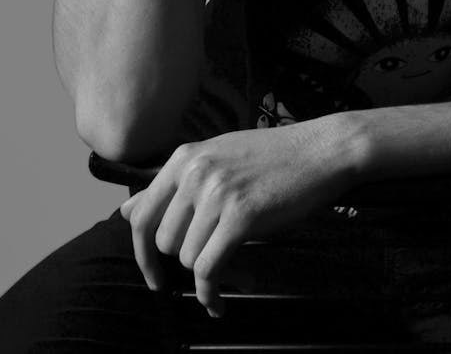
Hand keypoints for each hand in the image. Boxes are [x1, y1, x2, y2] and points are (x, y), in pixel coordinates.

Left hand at [119, 120, 358, 317]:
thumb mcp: (216, 158)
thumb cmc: (273, 157)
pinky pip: (208, 269)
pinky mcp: (241, 215)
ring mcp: (217, 193)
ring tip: (228, 273)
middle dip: (183, 261)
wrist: (321, 149)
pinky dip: (210, 294)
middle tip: (209, 265)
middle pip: (164, 241)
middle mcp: (195, 172)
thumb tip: (126, 211)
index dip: (141, 253)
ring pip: (186, 257)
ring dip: (205, 274)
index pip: (141, 214)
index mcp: (185, 157)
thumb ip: (172, 185)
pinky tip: (219, 302)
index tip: (154, 274)